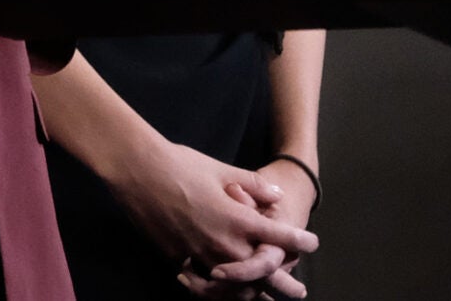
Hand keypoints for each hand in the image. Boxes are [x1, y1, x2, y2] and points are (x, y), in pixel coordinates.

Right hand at [99, 131, 315, 297]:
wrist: (138, 170)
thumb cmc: (180, 163)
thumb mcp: (221, 169)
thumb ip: (253, 185)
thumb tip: (276, 195)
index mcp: (238, 219)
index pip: (279, 236)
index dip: (300, 241)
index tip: (313, 243)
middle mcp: (223, 243)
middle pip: (263, 273)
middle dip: (284, 283)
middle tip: (299, 291)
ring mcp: (200, 255)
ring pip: (235, 286)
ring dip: (253, 293)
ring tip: (264, 298)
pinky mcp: (179, 258)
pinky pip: (205, 284)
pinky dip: (218, 290)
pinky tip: (222, 288)